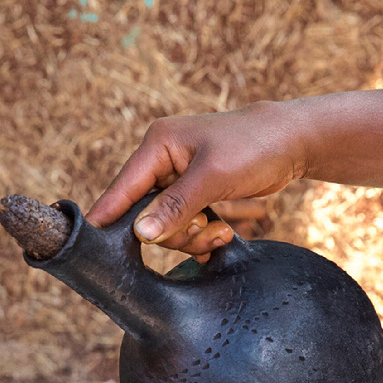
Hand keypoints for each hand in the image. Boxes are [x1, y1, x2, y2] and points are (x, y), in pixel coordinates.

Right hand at [86, 101, 305, 261]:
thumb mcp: (213, 177)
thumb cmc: (254, 147)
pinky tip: (220, 234)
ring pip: (165, 226)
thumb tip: (141, 234)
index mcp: (157, 146)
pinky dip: (200, 235)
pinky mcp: (193, 194)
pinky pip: (183, 226)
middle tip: (207, 231)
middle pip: (145, 216)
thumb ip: (175, 206)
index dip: (108, 216)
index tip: (90, 241)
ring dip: (192, 236)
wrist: (292, 142)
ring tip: (221, 232)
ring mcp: (177, 180)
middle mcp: (162, 162)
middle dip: (174, 233)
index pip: (122, 188)